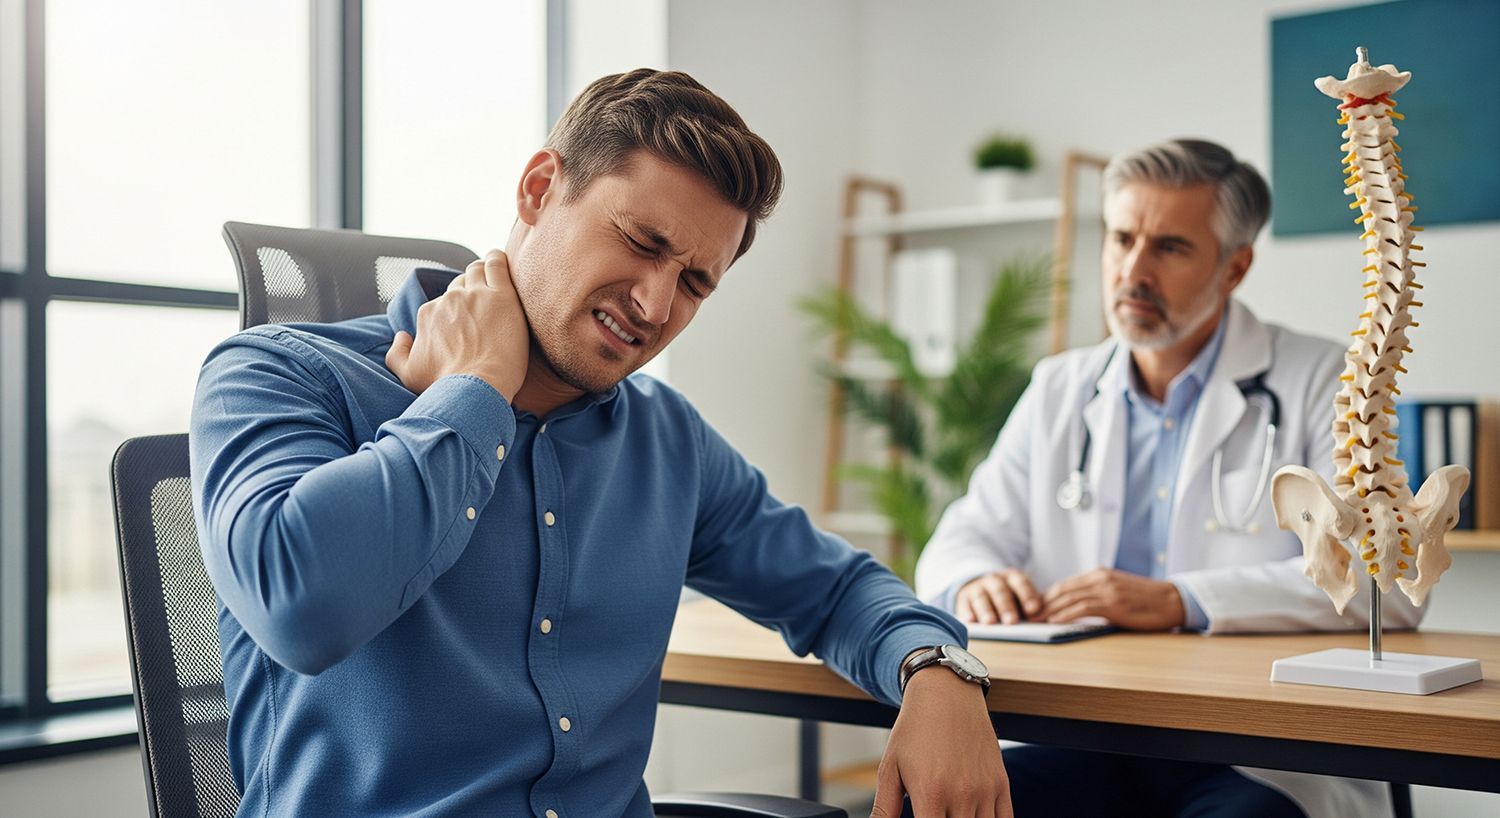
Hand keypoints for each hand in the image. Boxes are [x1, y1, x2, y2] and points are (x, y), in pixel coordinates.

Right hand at [385, 250, 528, 400]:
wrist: (475, 388)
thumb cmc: (444, 385)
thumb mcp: (409, 375)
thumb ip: (397, 354)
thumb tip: (401, 336)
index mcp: (429, 314)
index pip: (443, 302)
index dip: (455, 308)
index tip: (466, 316)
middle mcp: (449, 300)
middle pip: (460, 284)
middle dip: (469, 288)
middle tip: (483, 300)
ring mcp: (475, 295)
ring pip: (477, 270)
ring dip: (483, 271)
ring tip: (493, 277)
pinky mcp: (501, 295)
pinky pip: (497, 265)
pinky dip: (498, 259)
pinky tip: (501, 258)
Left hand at [871, 667, 1010, 816]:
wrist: (946, 695)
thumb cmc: (915, 731)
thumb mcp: (890, 768)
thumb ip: (884, 808)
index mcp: (930, 793)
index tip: (921, 817)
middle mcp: (961, 794)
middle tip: (934, 813)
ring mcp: (985, 790)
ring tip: (950, 812)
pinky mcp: (1001, 783)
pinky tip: (972, 816)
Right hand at [955, 569, 1041, 624]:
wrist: (982, 588)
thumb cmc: (1009, 597)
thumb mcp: (1021, 597)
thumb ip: (1030, 606)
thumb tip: (1040, 618)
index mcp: (1012, 578)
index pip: (1020, 583)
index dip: (1027, 595)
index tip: (1033, 610)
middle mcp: (993, 580)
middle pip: (999, 590)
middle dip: (1006, 606)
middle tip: (1011, 621)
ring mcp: (977, 588)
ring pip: (981, 597)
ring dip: (986, 610)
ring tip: (990, 622)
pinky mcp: (963, 599)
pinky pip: (964, 605)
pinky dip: (966, 612)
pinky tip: (970, 620)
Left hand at [1038, 568, 1184, 630]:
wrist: (1172, 600)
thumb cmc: (1145, 600)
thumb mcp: (1116, 592)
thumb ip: (1096, 596)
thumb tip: (1074, 609)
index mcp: (1098, 574)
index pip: (1064, 585)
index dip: (1045, 596)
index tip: (1031, 607)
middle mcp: (1099, 578)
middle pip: (1062, 590)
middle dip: (1041, 602)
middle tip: (1024, 613)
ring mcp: (1106, 590)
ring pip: (1069, 598)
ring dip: (1048, 609)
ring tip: (1034, 619)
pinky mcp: (1113, 603)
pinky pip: (1083, 607)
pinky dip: (1065, 614)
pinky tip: (1054, 620)